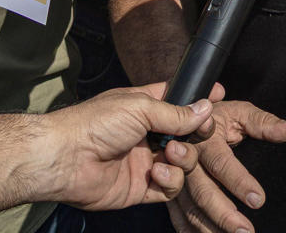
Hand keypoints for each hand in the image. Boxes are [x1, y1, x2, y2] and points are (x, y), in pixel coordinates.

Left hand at [48, 84, 211, 209]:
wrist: (66, 159)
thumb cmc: (95, 124)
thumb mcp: (140, 107)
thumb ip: (176, 112)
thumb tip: (206, 108)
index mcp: (145, 107)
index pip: (179, 101)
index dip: (199, 100)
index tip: (219, 97)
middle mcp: (147, 134)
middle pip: (188, 136)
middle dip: (196, 136)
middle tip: (199, 134)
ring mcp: (146, 161)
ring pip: (183, 163)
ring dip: (182, 159)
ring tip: (168, 153)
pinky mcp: (141, 188)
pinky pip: (170, 188)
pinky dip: (170, 181)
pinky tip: (156, 173)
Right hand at [168, 90, 285, 232]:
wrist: (184, 119)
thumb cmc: (218, 118)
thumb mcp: (241, 113)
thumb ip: (265, 124)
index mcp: (205, 139)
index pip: (221, 163)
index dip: (239, 182)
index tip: (259, 200)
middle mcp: (186, 160)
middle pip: (203, 191)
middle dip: (224, 215)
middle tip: (246, 231)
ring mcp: (176, 178)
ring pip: (190, 208)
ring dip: (211, 228)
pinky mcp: (170, 192)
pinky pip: (179, 217)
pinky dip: (192, 232)